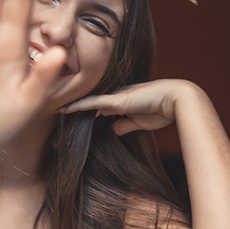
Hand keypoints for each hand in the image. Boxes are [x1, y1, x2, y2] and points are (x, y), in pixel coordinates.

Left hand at [61, 79, 196, 135]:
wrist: (178, 100)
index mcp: (116, 103)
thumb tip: (112, 131)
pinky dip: (78, 106)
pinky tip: (64, 109)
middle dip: (69, 116)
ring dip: (69, 110)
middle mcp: (111, 98)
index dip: (79, 118)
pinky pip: (93, 102)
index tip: (66, 130)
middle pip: (85, 106)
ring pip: (85, 103)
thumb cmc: (162, 110)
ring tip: (51, 118)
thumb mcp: (139, 122)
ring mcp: (113, 97)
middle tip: (54, 130)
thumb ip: (124, 125)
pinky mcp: (116, 99)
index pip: (92, 110)